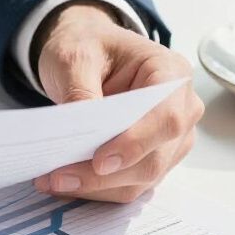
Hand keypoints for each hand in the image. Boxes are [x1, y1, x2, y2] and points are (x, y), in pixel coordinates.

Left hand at [31, 1, 202, 202]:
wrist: (88, 52)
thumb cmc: (88, 46)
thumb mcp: (75, 57)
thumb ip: (81, 92)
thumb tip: (82, 137)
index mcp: (171, 73)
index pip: (166, 117)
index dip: (136, 143)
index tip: (99, 160)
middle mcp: (182, 108)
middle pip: (154, 156)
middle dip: (105, 174)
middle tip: (58, 176)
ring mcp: (171, 139)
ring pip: (142, 178)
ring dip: (98, 187)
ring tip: (53, 181)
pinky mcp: (153, 158)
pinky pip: (130, 183)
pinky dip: (98, 188)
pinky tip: (65, 182)